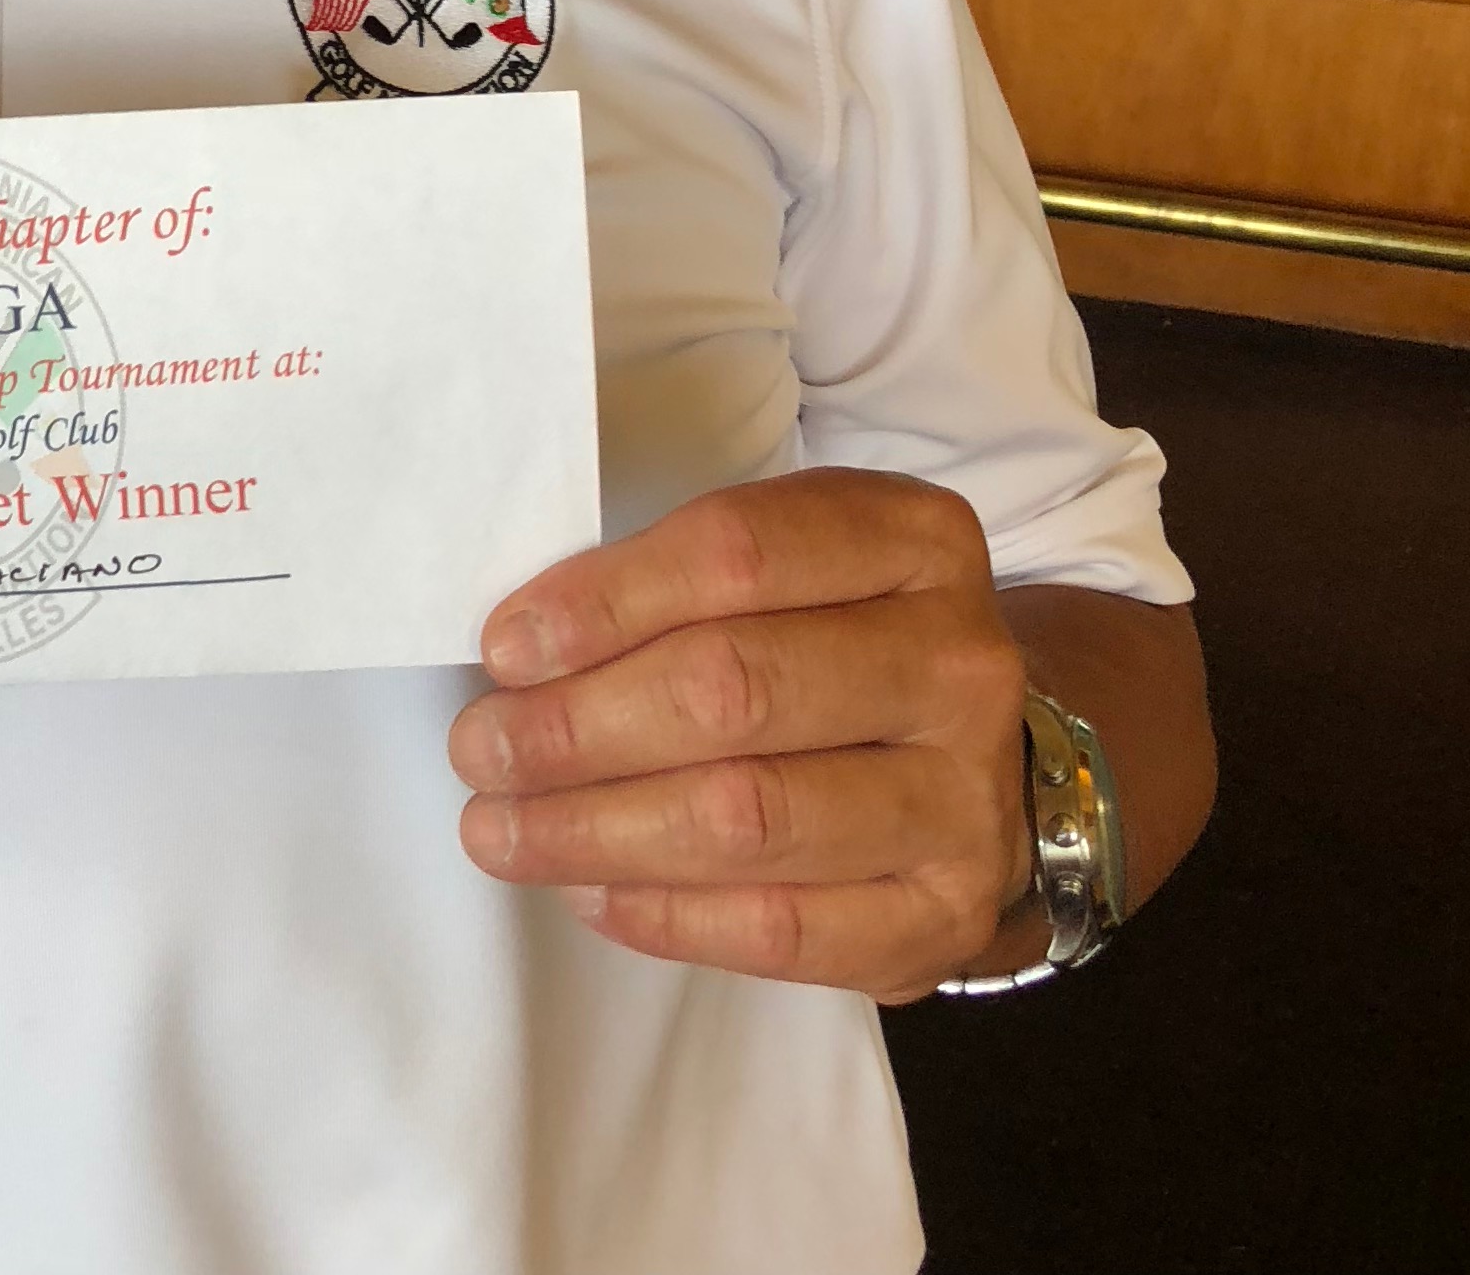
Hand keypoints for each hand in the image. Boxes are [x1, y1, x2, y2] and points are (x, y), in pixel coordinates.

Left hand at [449, 469, 1031, 1002]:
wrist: (988, 766)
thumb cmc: (844, 641)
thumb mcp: (796, 566)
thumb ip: (680, 583)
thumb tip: (525, 651)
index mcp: (914, 540)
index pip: (739, 553)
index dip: (605, 601)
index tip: (505, 646)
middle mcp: (957, 665)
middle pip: (736, 689)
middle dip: (579, 725)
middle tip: (480, 748)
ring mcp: (965, 799)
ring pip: (750, 816)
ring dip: (597, 828)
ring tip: (501, 829)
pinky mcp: (945, 917)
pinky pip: (784, 928)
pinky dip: (667, 916)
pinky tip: (589, 893)